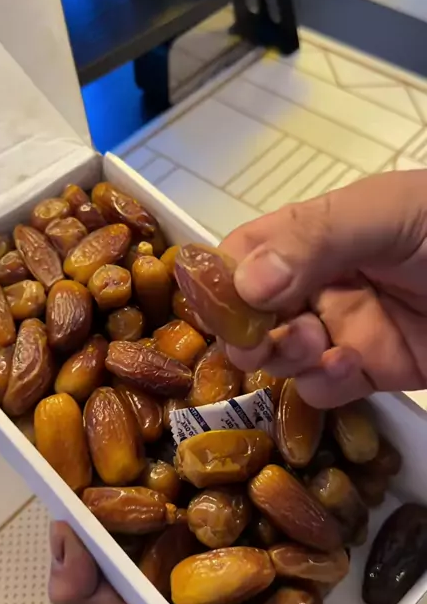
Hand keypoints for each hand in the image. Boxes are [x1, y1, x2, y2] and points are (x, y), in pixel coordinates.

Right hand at [221, 170, 426, 407]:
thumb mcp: (385, 214)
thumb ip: (314, 240)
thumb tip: (244, 283)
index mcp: (314, 233)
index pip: (243, 253)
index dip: (220, 278)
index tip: (217, 304)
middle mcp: (319, 281)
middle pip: (251, 313)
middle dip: (245, 328)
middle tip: (258, 338)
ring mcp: (343, 327)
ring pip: (280, 354)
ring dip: (283, 355)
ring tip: (312, 344)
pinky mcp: (371, 370)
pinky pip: (322, 388)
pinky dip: (321, 385)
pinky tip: (346, 367)